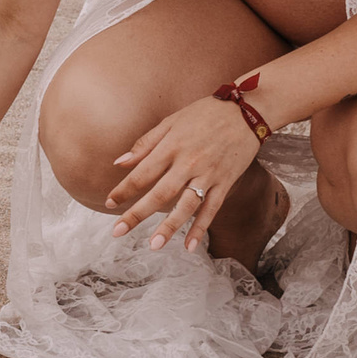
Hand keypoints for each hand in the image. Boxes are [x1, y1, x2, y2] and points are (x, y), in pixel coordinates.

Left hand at [107, 96, 264, 254]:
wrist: (247, 111)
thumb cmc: (205, 113)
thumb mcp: (171, 121)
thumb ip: (146, 143)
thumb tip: (119, 162)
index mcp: (172, 146)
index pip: (142, 173)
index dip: (124, 189)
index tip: (109, 203)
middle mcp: (188, 162)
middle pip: (159, 193)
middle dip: (137, 214)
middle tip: (118, 232)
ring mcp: (208, 174)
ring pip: (186, 205)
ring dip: (169, 227)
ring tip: (154, 245)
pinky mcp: (225, 182)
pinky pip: (212, 209)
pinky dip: (201, 227)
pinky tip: (189, 246)